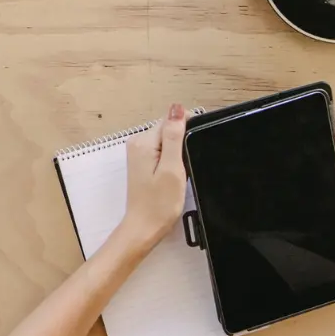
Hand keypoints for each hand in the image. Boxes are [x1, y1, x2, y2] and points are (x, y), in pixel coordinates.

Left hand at [119, 104, 187, 249]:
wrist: (144, 228)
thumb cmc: (160, 203)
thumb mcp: (172, 168)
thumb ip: (173, 137)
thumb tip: (176, 108)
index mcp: (143, 141)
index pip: (170, 120)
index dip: (188, 128)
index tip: (197, 145)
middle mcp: (137, 143)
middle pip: (167, 129)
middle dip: (182, 141)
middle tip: (188, 164)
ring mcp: (138, 153)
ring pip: (166, 140)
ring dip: (178, 151)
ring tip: (182, 171)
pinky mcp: (142, 163)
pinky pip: (162, 151)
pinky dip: (172, 159)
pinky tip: (175, 174)